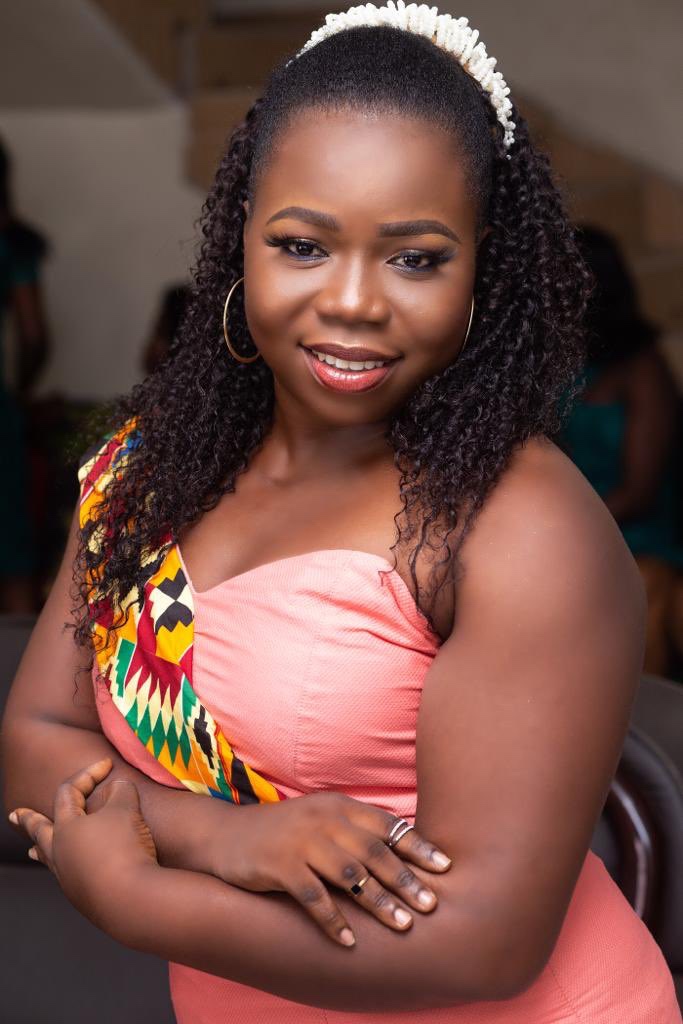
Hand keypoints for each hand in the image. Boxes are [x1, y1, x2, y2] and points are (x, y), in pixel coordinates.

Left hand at [9, 759, 158, 930]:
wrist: (130, 900)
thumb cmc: (123, 849)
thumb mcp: (126, 809)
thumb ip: (120, 791)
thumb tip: (117, 787)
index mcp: (66, 828)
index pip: (69, 792)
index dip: (88, 774)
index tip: (107, 764)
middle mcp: (60, 854)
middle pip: (39, 832)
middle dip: (29, 820)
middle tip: (14, 815)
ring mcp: (69, 878)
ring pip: (49, 859)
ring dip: (41, 850)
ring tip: (32, 851)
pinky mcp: (84, 898)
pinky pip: (67, 876)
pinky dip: (66, 868)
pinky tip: (74, 872)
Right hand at [205, 791, 451, 946]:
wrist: (226, 836)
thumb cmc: (284, 833)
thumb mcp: (321, 821)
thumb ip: (355, 832)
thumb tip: (402, 856)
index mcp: (339, 806)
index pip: (387, 825)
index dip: (418, 846)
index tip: (446, 868)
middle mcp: (324, 820)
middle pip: (373, 851)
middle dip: (406, 879)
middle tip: (431, 904)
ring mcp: (301, 841)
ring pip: (349, 875)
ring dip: (378, 902)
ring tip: (403, 925)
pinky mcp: (279, 865)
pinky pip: (312, 896)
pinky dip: (334, 920)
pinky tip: (349, 940)